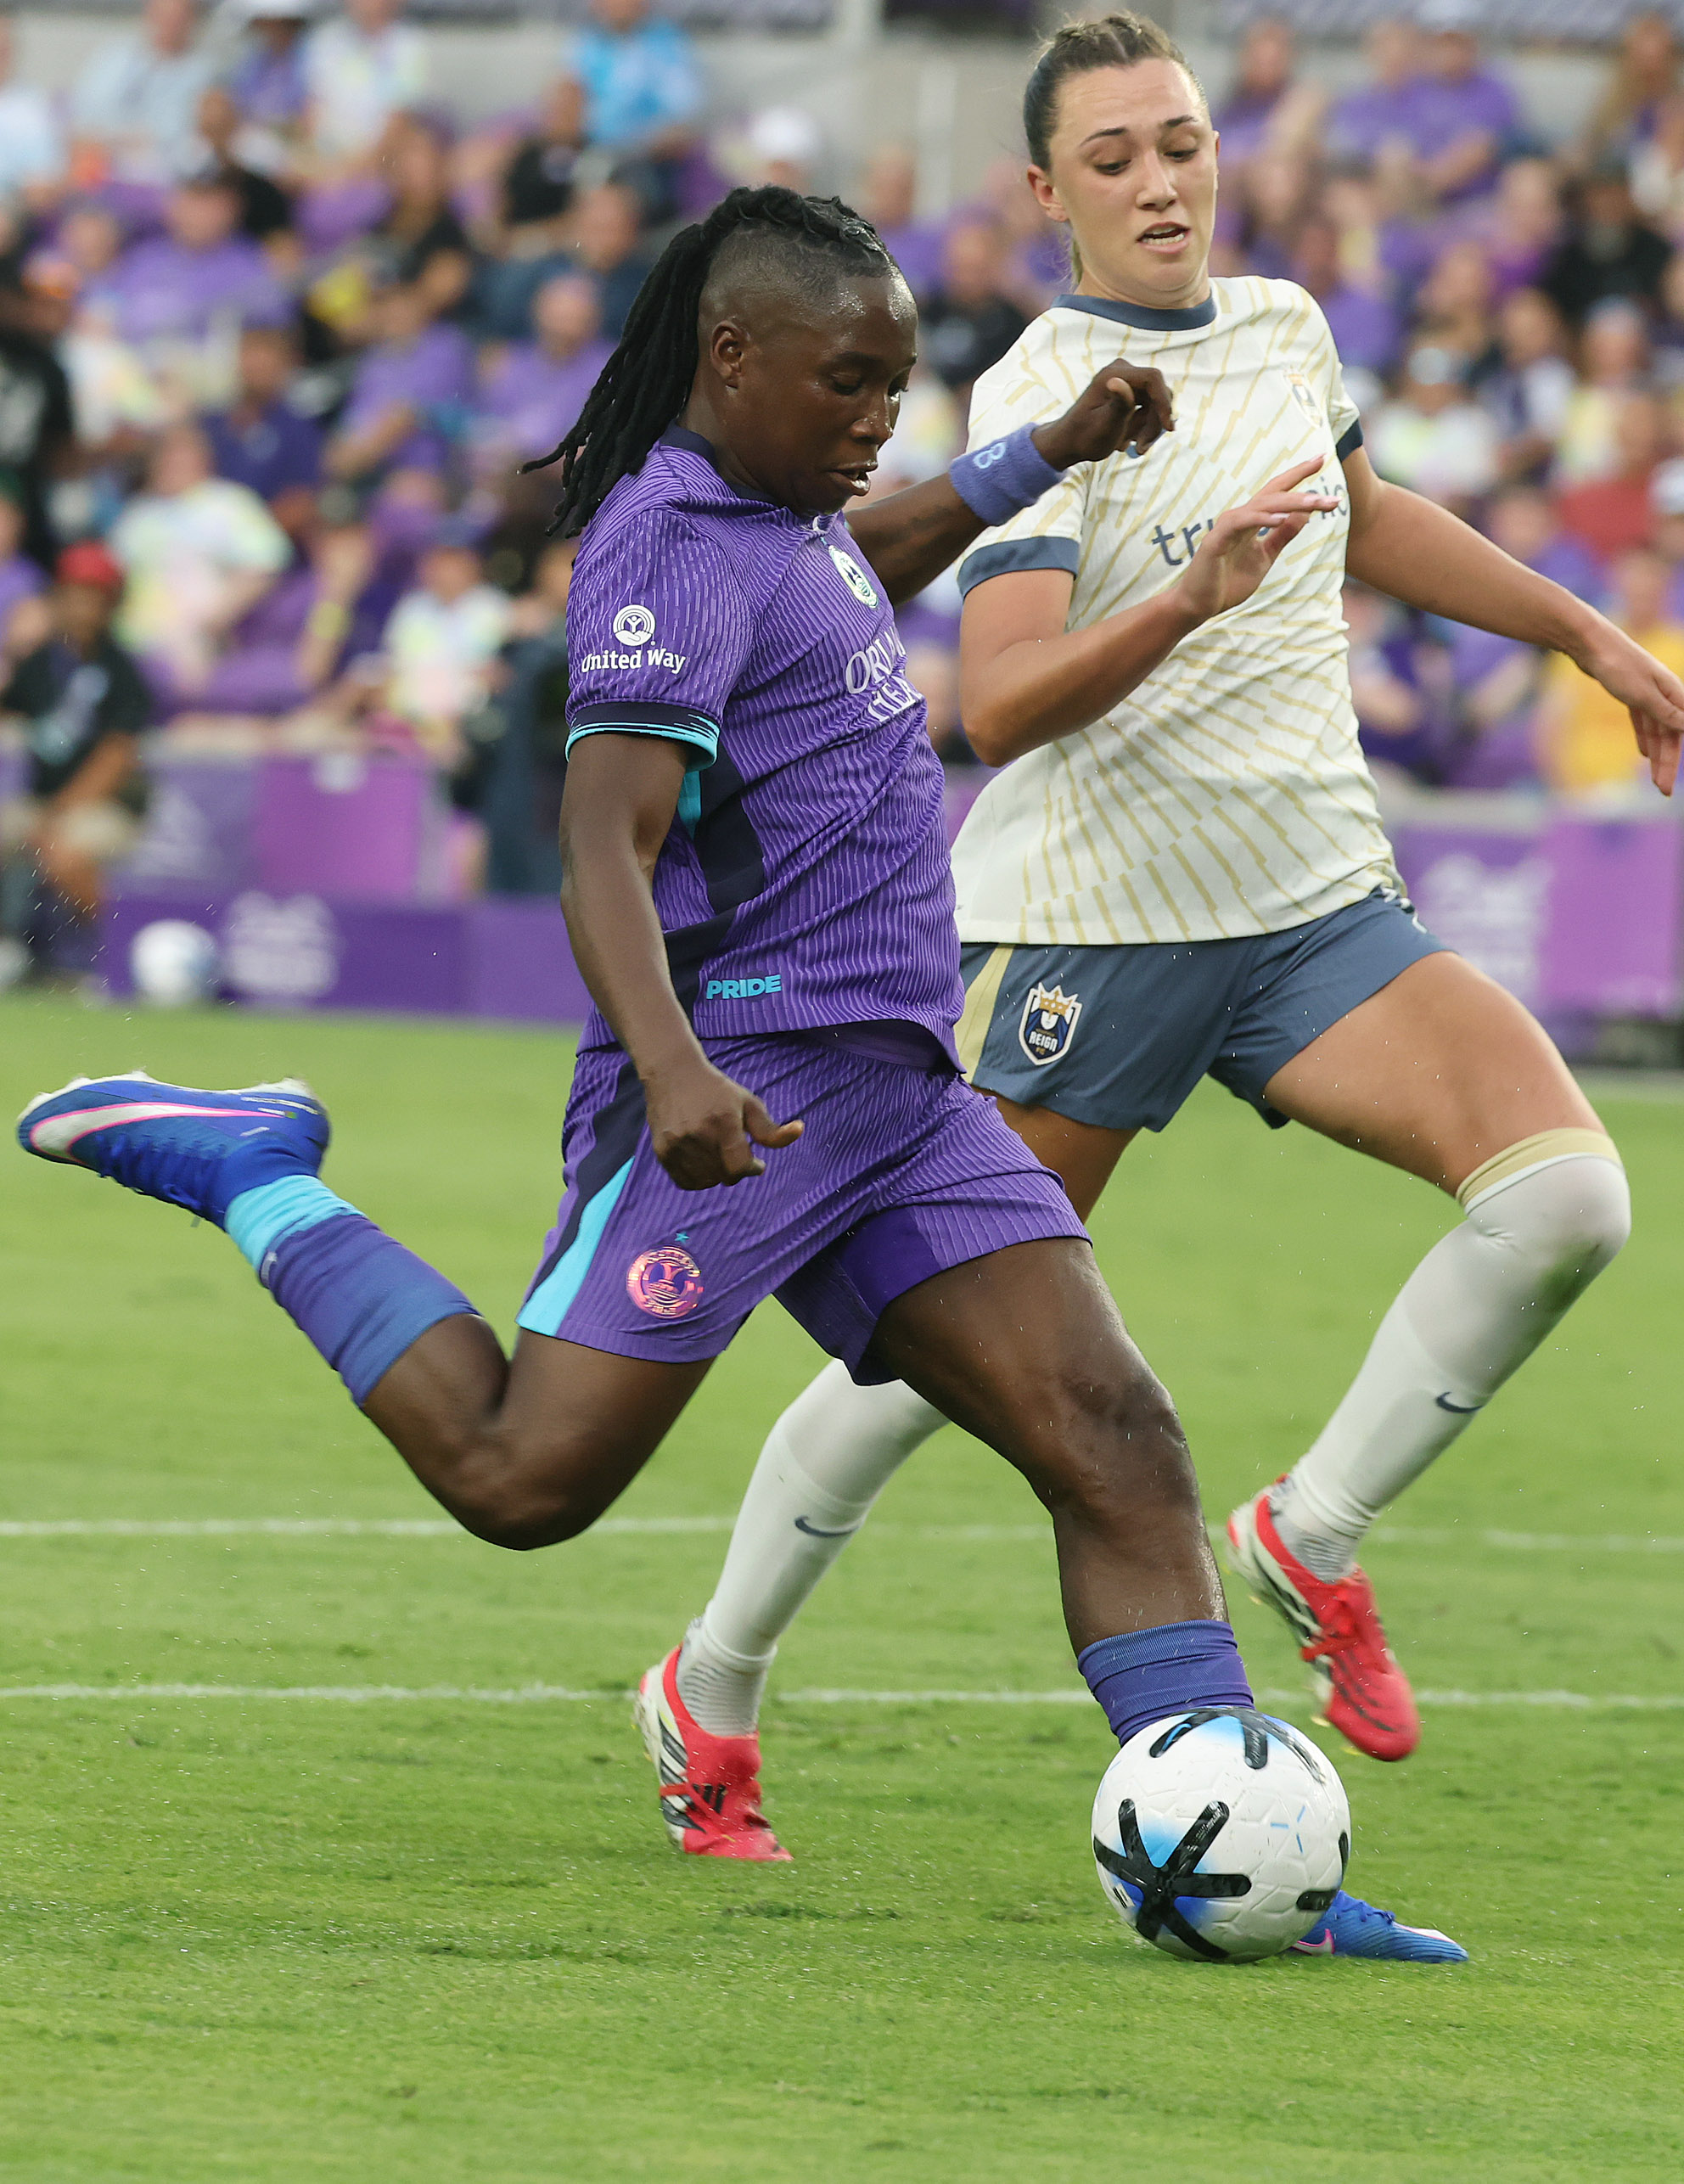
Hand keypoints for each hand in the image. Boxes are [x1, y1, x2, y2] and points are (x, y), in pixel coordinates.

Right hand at [644, 1055, 802, 1190]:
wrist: (672, 1073)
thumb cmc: (716, 1090)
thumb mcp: (748, 1103)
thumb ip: (771, 1128)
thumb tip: (799, 1131)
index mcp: (723, 1121)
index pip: (740, 1167)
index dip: (752, 1168)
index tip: (755, 1161)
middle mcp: (698, 1134)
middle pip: (724, 1176)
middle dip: (735, 1169)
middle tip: (735, 1151)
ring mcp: (677, 1144)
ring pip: (705, 1181)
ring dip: (717, 1174)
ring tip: (718, 1154)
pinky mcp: (662, 1151)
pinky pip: (686, 1181)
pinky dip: (698, 1178)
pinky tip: (703, 1160)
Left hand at [1032, 358, 1174, 468]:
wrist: (1071, 442)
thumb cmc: (1084, 437)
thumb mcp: (1104, 425)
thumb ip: (1118, 405)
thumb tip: (1116, 380)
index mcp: (1114, 374)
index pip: (1153, 378)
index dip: (1164, 403)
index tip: (1168, 428)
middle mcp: (1122, 371)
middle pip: (1157, 393)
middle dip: (1154, 422)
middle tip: (1142, 448)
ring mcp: (1127, 381)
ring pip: (1156, 403)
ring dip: (1150, 428)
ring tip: (1135, 448)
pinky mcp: (1131, 392)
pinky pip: (1150, 408)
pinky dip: (1145, 427)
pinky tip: (1130, 440)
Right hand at [1173, 458, 1337, 625]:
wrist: (1199, 605)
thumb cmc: (1228, 582)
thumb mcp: (1265, 556)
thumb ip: (1282, 535)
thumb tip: (1305, 513)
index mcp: (1251, 520)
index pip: (1278, 491)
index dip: (1299, 475)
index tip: (1321, 458)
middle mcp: (1240, 517)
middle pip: (1275, 494)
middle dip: (1304, 490)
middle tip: (1332, 495)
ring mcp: (1228, 526)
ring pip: (1263, 505)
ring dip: (1291, 503)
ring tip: (1316, 503)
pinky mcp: (1217, 540)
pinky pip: (1242, 523)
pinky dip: (1262, 519)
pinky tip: (1282, 518)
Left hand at [1578, 624, 1683, 796]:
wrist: (1591, 643)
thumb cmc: (1617, 665)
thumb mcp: (1642, 693)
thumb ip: (1665, 712)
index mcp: (1673, 693)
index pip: (1679, 733)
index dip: (1674, 759)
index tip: (1667, 784)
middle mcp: (1665, 693)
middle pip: (1669, 734)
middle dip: (1666, 763)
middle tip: (1662, 791)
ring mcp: (1647, 693)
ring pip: (1655, 729)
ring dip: (1656, 754)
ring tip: (1654, 779)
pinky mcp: (1631, 692)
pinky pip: (1642, 720)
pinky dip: (1644, 737)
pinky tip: (1644, 753)